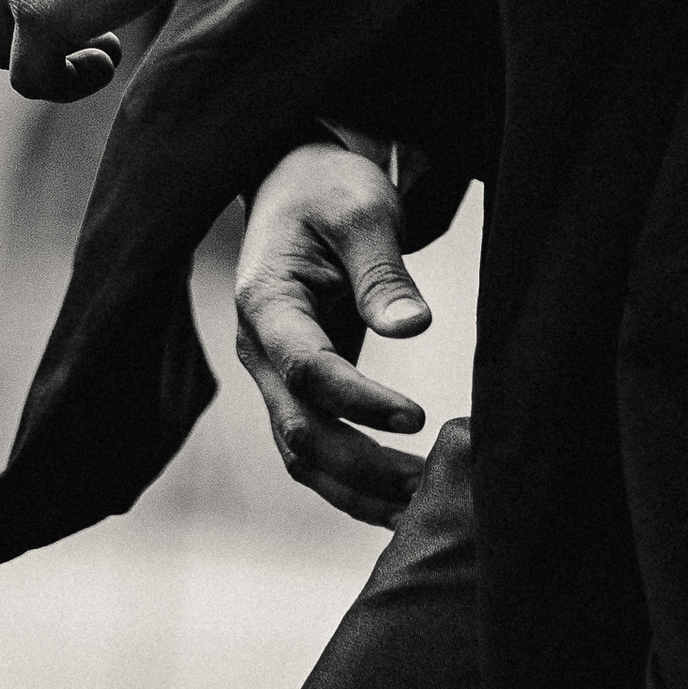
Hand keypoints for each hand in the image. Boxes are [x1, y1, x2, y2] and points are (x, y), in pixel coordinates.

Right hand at [234, 143, 433, 523]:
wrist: (296, 183)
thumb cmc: (329, 190)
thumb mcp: (361, 211)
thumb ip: (382, 273)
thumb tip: (414, 328)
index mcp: (266, 304)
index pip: (308, 370)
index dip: (361, 401)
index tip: (418, 418)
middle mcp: (258, 350)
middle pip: (299, 430)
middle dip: (362, 465)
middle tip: (429, 485)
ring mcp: (272, 375)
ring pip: (301, 454)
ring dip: (357, 487)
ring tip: (422, 505)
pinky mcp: (297, 387)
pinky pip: (313, 447)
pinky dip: (350, 480)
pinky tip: (399, 497)